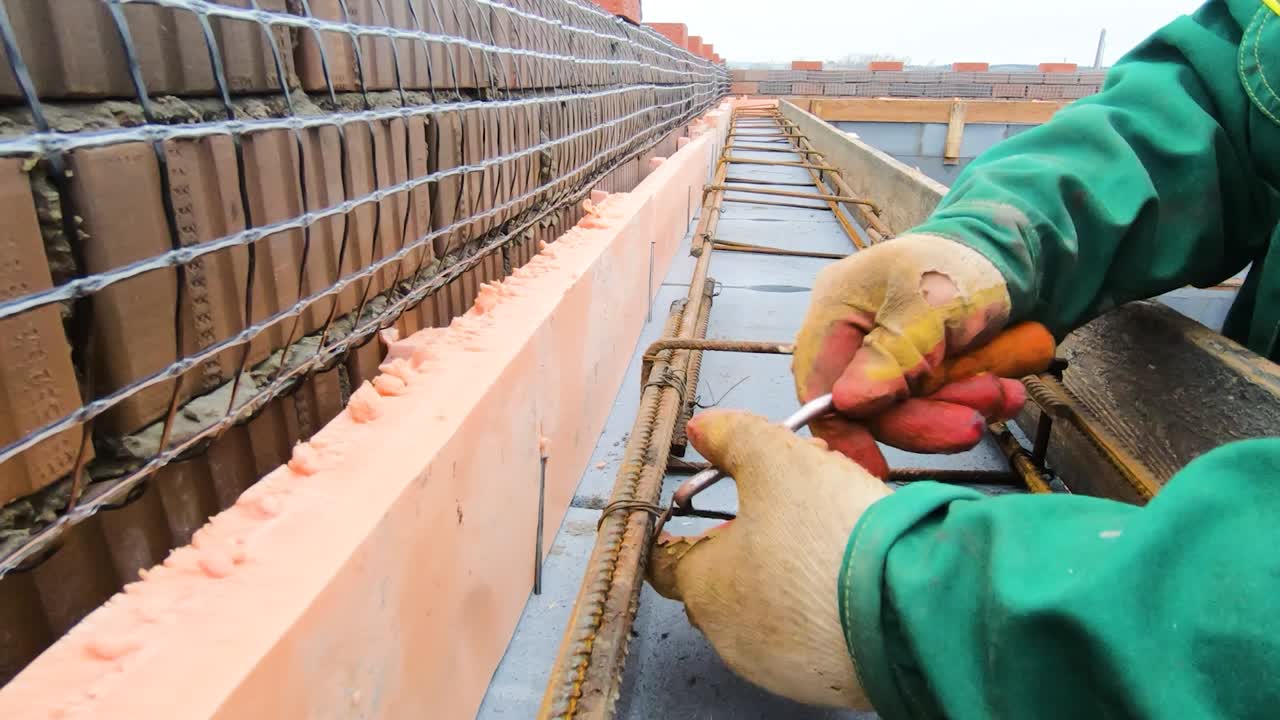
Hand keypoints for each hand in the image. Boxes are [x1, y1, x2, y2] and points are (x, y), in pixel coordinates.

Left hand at [648, 409, 890, 709]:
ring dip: (789, 566)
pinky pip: (810, 632)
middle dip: (752, 532)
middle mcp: (731, 637)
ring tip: (835, 524)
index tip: (696, 510)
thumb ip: (734, 438)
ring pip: (768, 603)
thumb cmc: (834, 539)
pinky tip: (855, 571)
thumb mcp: (779, 460)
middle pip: (723, 576)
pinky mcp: (826, 682)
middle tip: (792, 495)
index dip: (681, 527)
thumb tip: (705, 429)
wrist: (913, 610)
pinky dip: (822, 602)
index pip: (664, 561)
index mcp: (704, 588)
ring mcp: (778, 665)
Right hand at [792, 234, 1020, 475]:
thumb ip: (891, 354)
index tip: (877, 465)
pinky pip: (939, 403)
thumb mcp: (929, 303)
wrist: (1017, 249)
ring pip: (912, 410)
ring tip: (1000, 392)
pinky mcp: (926, 369)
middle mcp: (855, 339)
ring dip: (959, 407)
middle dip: (926, 416)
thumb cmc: (962, 262)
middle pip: (872, 406)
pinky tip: (1004, 389)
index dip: (843, 430)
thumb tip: (848, 403)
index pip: (820, 385)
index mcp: (836, 312)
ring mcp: (891, 357)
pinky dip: (974, 401)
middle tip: (973, 421)